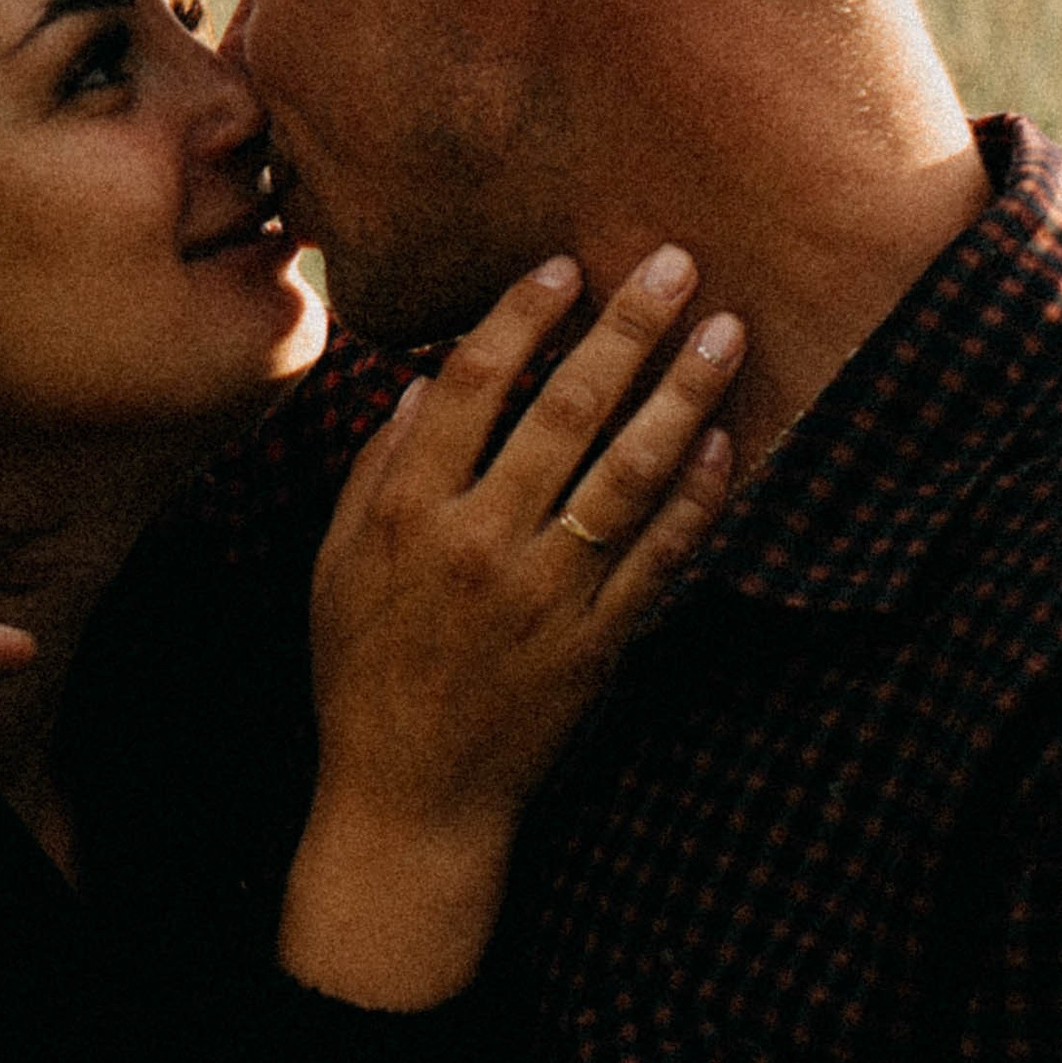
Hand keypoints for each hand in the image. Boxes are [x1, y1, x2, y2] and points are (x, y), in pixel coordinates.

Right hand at [282, 246, 739, 1007]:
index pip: (471, 386)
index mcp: (410, 513)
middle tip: (675, 261)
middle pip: (563, 411)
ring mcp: (546, 596)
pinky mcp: (598, 645)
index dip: (521, 317)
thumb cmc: (363, 674)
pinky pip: (658, 559)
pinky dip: (695, 499)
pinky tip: (723, 442)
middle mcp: (481, 544)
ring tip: (726, 332)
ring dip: (681, 396)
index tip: (565, 265)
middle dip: (626, 328)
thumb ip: (378, 467)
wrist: (410, 801)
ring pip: (626, 475)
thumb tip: (424, 378)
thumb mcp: (335, 565)